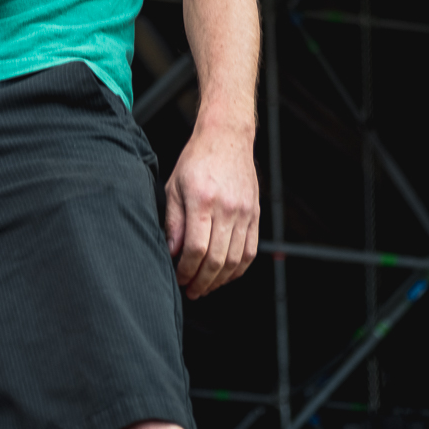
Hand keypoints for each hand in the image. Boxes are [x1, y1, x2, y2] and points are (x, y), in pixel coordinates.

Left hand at [163, 121, 259, 298]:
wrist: (227, 137)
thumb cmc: (196, 160)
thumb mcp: (174, 187)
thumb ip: (173, 221)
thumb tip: (172, 253)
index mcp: (203, 200)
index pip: (196, 249)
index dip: (186, 270)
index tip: (179, 277)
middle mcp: (227, 208)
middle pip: (217, 260)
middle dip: (202, 281)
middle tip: (191, 290)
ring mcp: (245, 213)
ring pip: (236, 260)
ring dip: (220, 280)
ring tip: (205, 286)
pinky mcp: (256, 214)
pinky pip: (251, 251)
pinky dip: (238, 269)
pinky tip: (225, 275)